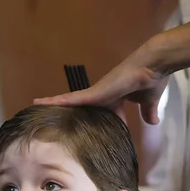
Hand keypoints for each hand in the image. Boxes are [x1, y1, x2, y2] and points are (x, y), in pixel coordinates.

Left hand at [34, 21, 189, 124]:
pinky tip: (42, 103)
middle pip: (77, 104)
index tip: (78, 124)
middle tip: (47, 114)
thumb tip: (154, 121)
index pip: (96, 109)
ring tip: (36, 105)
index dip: (87, 117)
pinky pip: (71, 99)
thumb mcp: (148, 101)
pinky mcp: (94, 92)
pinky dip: (57, 101)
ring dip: (53, 103)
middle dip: (64, 109)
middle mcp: (100, 94)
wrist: (153, 66)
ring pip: (70, 100)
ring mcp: (95, 92)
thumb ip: (148, 111)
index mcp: (112, 97)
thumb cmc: (151, 79)